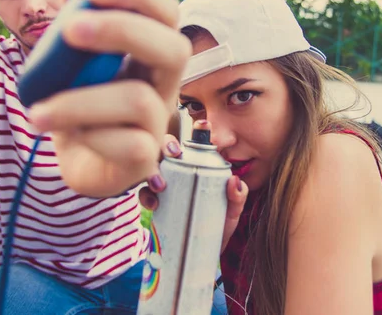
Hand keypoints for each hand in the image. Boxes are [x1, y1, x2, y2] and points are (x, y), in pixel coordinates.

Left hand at [29, 0, 191, 196]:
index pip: (166, 13)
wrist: (84, 161)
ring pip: (139, 99)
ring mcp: (158, 123)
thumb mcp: (74, 65)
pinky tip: (67, 138)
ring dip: (80, 101)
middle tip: (70, 30)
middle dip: (123, 30)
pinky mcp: (145, 158)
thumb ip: (76, 33)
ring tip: (39, 111)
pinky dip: (90, 137)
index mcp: (149, 54)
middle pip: (176, 48)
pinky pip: (130, 145)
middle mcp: (163, 85)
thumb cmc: (81, 105)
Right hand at [139, 134, 248, 252]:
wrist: (204, 256)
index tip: (202, 124)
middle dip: (168, 145)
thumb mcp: (232, 212)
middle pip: (168, 149)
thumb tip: (235, 181)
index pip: (196, 144)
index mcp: (199, 168)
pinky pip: (144, 194)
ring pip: (150, 167)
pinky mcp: (155, 204)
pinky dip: (146, 195)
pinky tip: (155, 202)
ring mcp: (165, 186)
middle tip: (175, 153)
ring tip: (160, 183)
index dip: (197, 130)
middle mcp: (180, 172)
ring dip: (152, 169)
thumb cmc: (218, 226)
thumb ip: (237, 197)